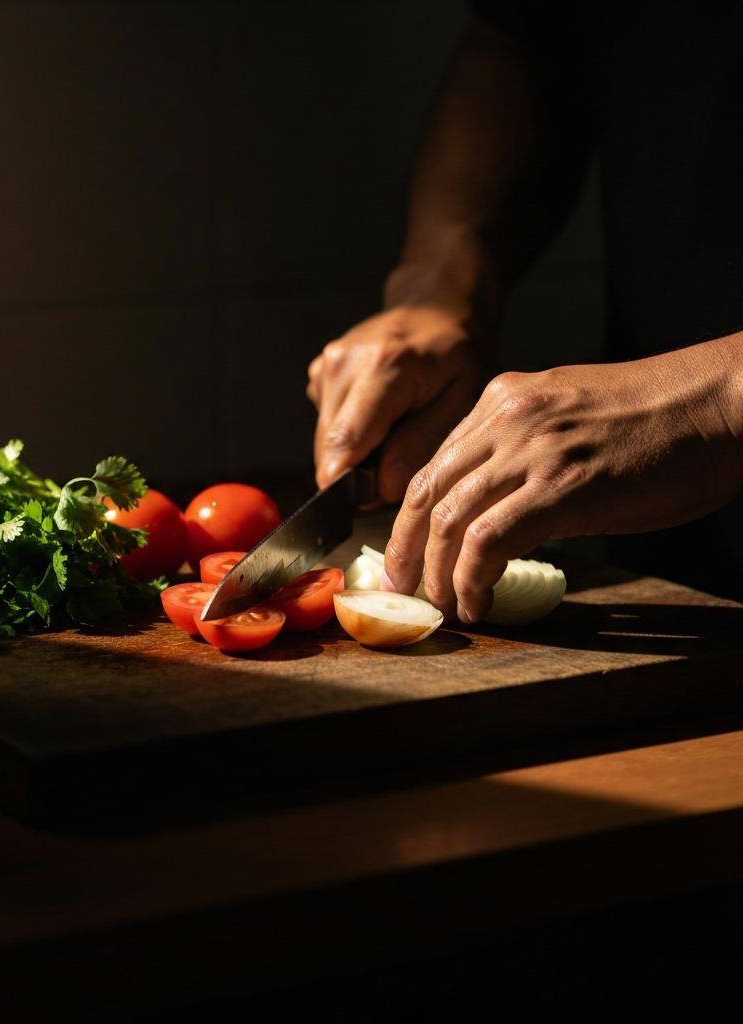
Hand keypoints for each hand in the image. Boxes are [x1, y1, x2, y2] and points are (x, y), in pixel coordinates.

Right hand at [307, 281, 489, 503]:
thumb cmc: (459, 354)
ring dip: (355, 454)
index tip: (367, 502)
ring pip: (326, 441)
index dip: (349, 485)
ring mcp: (326, 366)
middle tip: (398, 469)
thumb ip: (423, 443)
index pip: (346, 441)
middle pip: (331, 447)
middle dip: (358, 473)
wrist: (435, 305)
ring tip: (395, 434)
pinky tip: (380, 417)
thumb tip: (383, 487)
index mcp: (384, 366)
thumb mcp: (464, 398)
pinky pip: (327, 425)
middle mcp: (344, 363)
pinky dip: (351, 434)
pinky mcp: (318, 373)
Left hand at [382, 337, 742, 621]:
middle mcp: (506, 417)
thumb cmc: (659, 423)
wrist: (722, 404)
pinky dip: (473, 579)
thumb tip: (496, 512)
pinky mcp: (562, 486)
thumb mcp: (569, 422)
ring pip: (450, 518)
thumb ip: (522, 455)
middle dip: (405, 548)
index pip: (435, 464)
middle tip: (400, 588)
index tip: (406, 554)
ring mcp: (532, 449)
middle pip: (426, 491)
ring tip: (442, 604)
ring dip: (437, 572)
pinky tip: (478, 601)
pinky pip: (489, 540)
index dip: (412, 518)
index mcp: (503, 400)